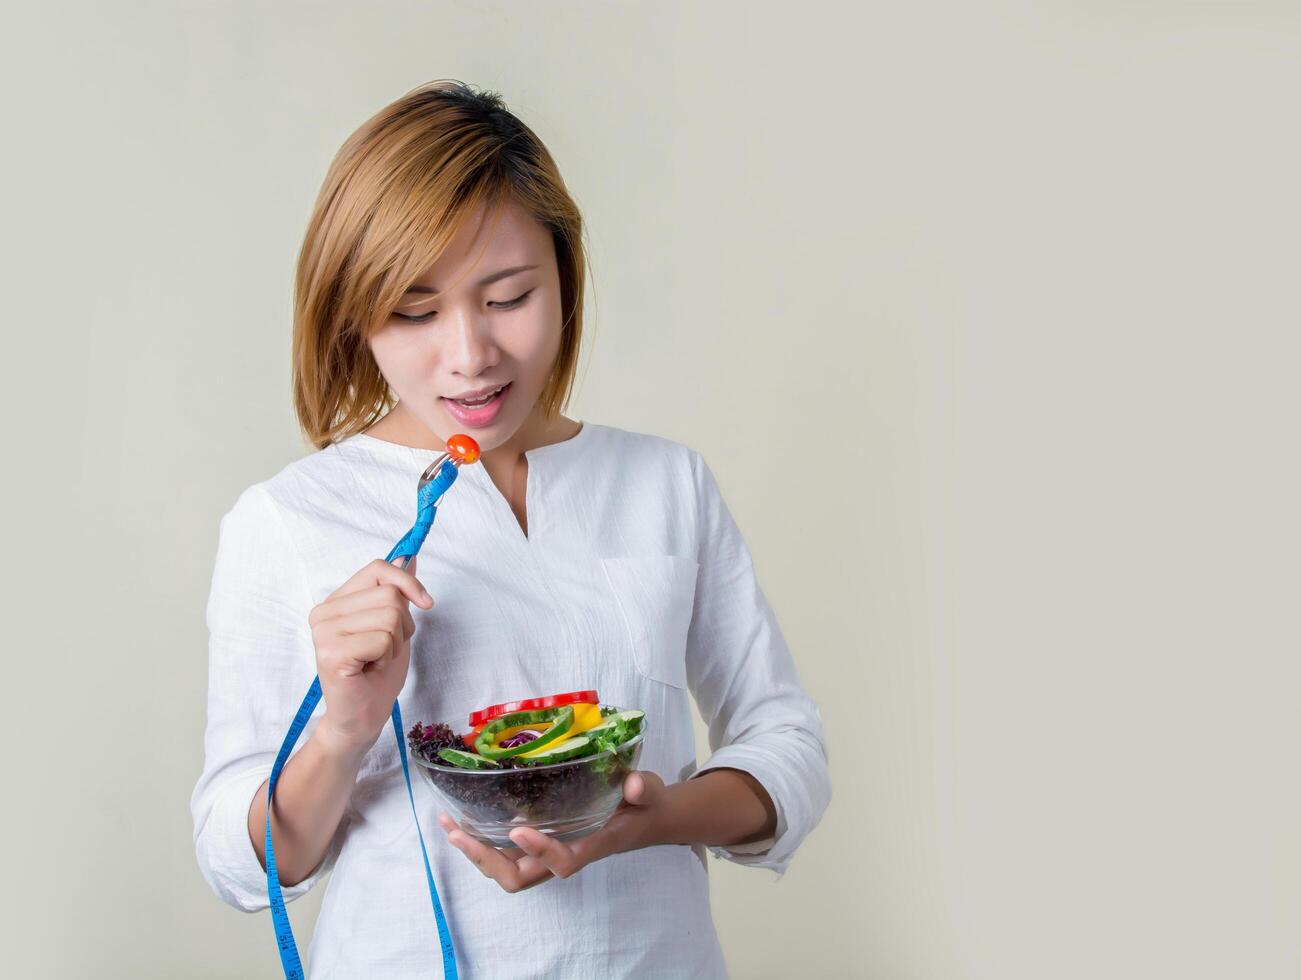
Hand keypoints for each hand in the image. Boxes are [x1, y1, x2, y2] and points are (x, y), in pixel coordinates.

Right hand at [308, 556, 433, 756]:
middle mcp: (324, 612)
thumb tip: (408, 556)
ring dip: (396, 642)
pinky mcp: (331, 652)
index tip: (426, 603)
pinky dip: (388, 656)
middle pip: (389, 594)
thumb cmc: (377, 674)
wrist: (362, 718)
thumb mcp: (395, 625)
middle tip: (386, 649)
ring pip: (389, 615)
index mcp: (336, 601)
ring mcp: (324, 631)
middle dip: (403, 624)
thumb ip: (397, 591)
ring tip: (378, 659)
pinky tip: (370, 669)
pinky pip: (383, 638)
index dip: (408, 582)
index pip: (378, 569)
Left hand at [437, 770, 669, 891]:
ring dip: (476, 852)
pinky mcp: (540, 843)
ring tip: (449, 825)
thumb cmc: (644, 805)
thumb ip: (643, 788)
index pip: (564, 860)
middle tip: (460, 832)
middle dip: (488, 860)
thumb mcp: (649, 792)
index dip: (541, 851)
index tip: (519, 830)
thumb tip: (634, 784)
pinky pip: (505, 854)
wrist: (645, 819)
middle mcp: (566, 853)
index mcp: (593, 844)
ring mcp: (549, 852)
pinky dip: (480, 841)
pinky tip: (460, 820)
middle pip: (521, 877)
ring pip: (507, 870)